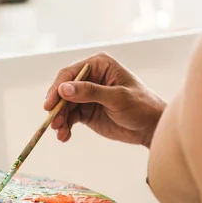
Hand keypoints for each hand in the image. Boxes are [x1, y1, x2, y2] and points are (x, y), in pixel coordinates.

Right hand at [44, 53, 166, 147]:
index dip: (57, 88)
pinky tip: (65, 136)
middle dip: (57, 108)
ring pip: (64, 106)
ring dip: (60, 120)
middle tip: (53, 123)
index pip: (69, 74)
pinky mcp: (86, 111)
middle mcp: (90, 78)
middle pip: (63, 91)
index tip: (49, 105)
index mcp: (98, 66)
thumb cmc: (142, 106)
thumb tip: (63, 89)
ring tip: (61, 133)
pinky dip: (65, 127)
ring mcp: (86, 96)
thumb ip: (90, 92)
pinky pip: (69, 117)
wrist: (152, 127)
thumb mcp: (117, 98)